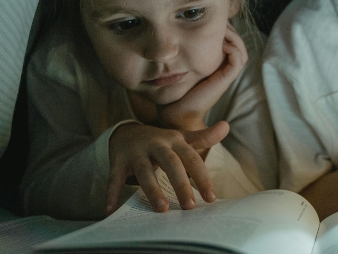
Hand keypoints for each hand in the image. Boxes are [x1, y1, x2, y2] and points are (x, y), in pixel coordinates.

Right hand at [106, 121, 229, 214]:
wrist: (127, 132)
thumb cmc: (161, 142)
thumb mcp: (181, 138)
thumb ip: (203, 137)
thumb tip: (226, 126)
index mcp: (174, 141)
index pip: (192, 159)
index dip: (202, 177)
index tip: (211, 198)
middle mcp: (156, 144)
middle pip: (170, 163)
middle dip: (181, 184)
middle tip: (189, 206)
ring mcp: (136, 152)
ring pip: (144, 171)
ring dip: (152, 190)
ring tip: (162, 209)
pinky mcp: (118, 161)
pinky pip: (114, 178)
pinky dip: (112, 194)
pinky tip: (110, 210)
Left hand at [157, 22, 247, 131]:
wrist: (176, 112)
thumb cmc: (176, 88)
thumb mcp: (182, 63)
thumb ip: (186, 50)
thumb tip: (181, 30)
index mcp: (217, 63)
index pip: (230, 41)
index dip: (225, 28)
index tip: (213, 19)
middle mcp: (224, 68)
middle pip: (238, 43)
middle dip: (230, 29)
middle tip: (219, 20)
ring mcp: (226, 74)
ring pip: (241, 50)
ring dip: (234, 37)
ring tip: (222, 30)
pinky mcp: (225, 79)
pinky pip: (238, 60)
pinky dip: (233, 48)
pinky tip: (220, 44)